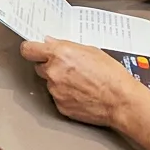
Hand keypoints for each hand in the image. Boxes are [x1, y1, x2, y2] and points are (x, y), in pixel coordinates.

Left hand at [20, 38, 142, 127]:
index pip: (28, 49)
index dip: (30, 49)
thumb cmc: (111, 75)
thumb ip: (66, 45)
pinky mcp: (61, 107)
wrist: (121, 101)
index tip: (32, 50)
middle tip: (67, 68)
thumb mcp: (90, 50)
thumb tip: (51, 43)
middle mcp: (53, 72)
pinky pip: (57, 97)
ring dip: (58, 81)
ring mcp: (56, 91)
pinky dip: (65, 95)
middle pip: (39, 66)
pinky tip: (80, 93)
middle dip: (49, 66)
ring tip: (79, 82)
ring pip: (49, 82)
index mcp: (59, 54)